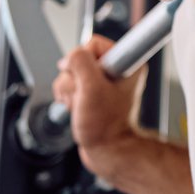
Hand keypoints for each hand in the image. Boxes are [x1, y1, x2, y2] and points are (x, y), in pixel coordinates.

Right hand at [53, 34, 145, 175]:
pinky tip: (77, 108)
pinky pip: (70, 85)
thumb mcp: (91, 88)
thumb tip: (69, 57)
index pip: (94, 43)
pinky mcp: (91, 92)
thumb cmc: (105, 126)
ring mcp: (103, 82)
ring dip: (69, 91)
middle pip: (78, 59)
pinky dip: (68, 97)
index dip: (83, 61)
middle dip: (73, 80)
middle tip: (84, 97)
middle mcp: (116, 69)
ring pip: (71, 73)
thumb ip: (80, 62)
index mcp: (127, 63)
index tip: (87, 78)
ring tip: (82, 105)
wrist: (106, 150)